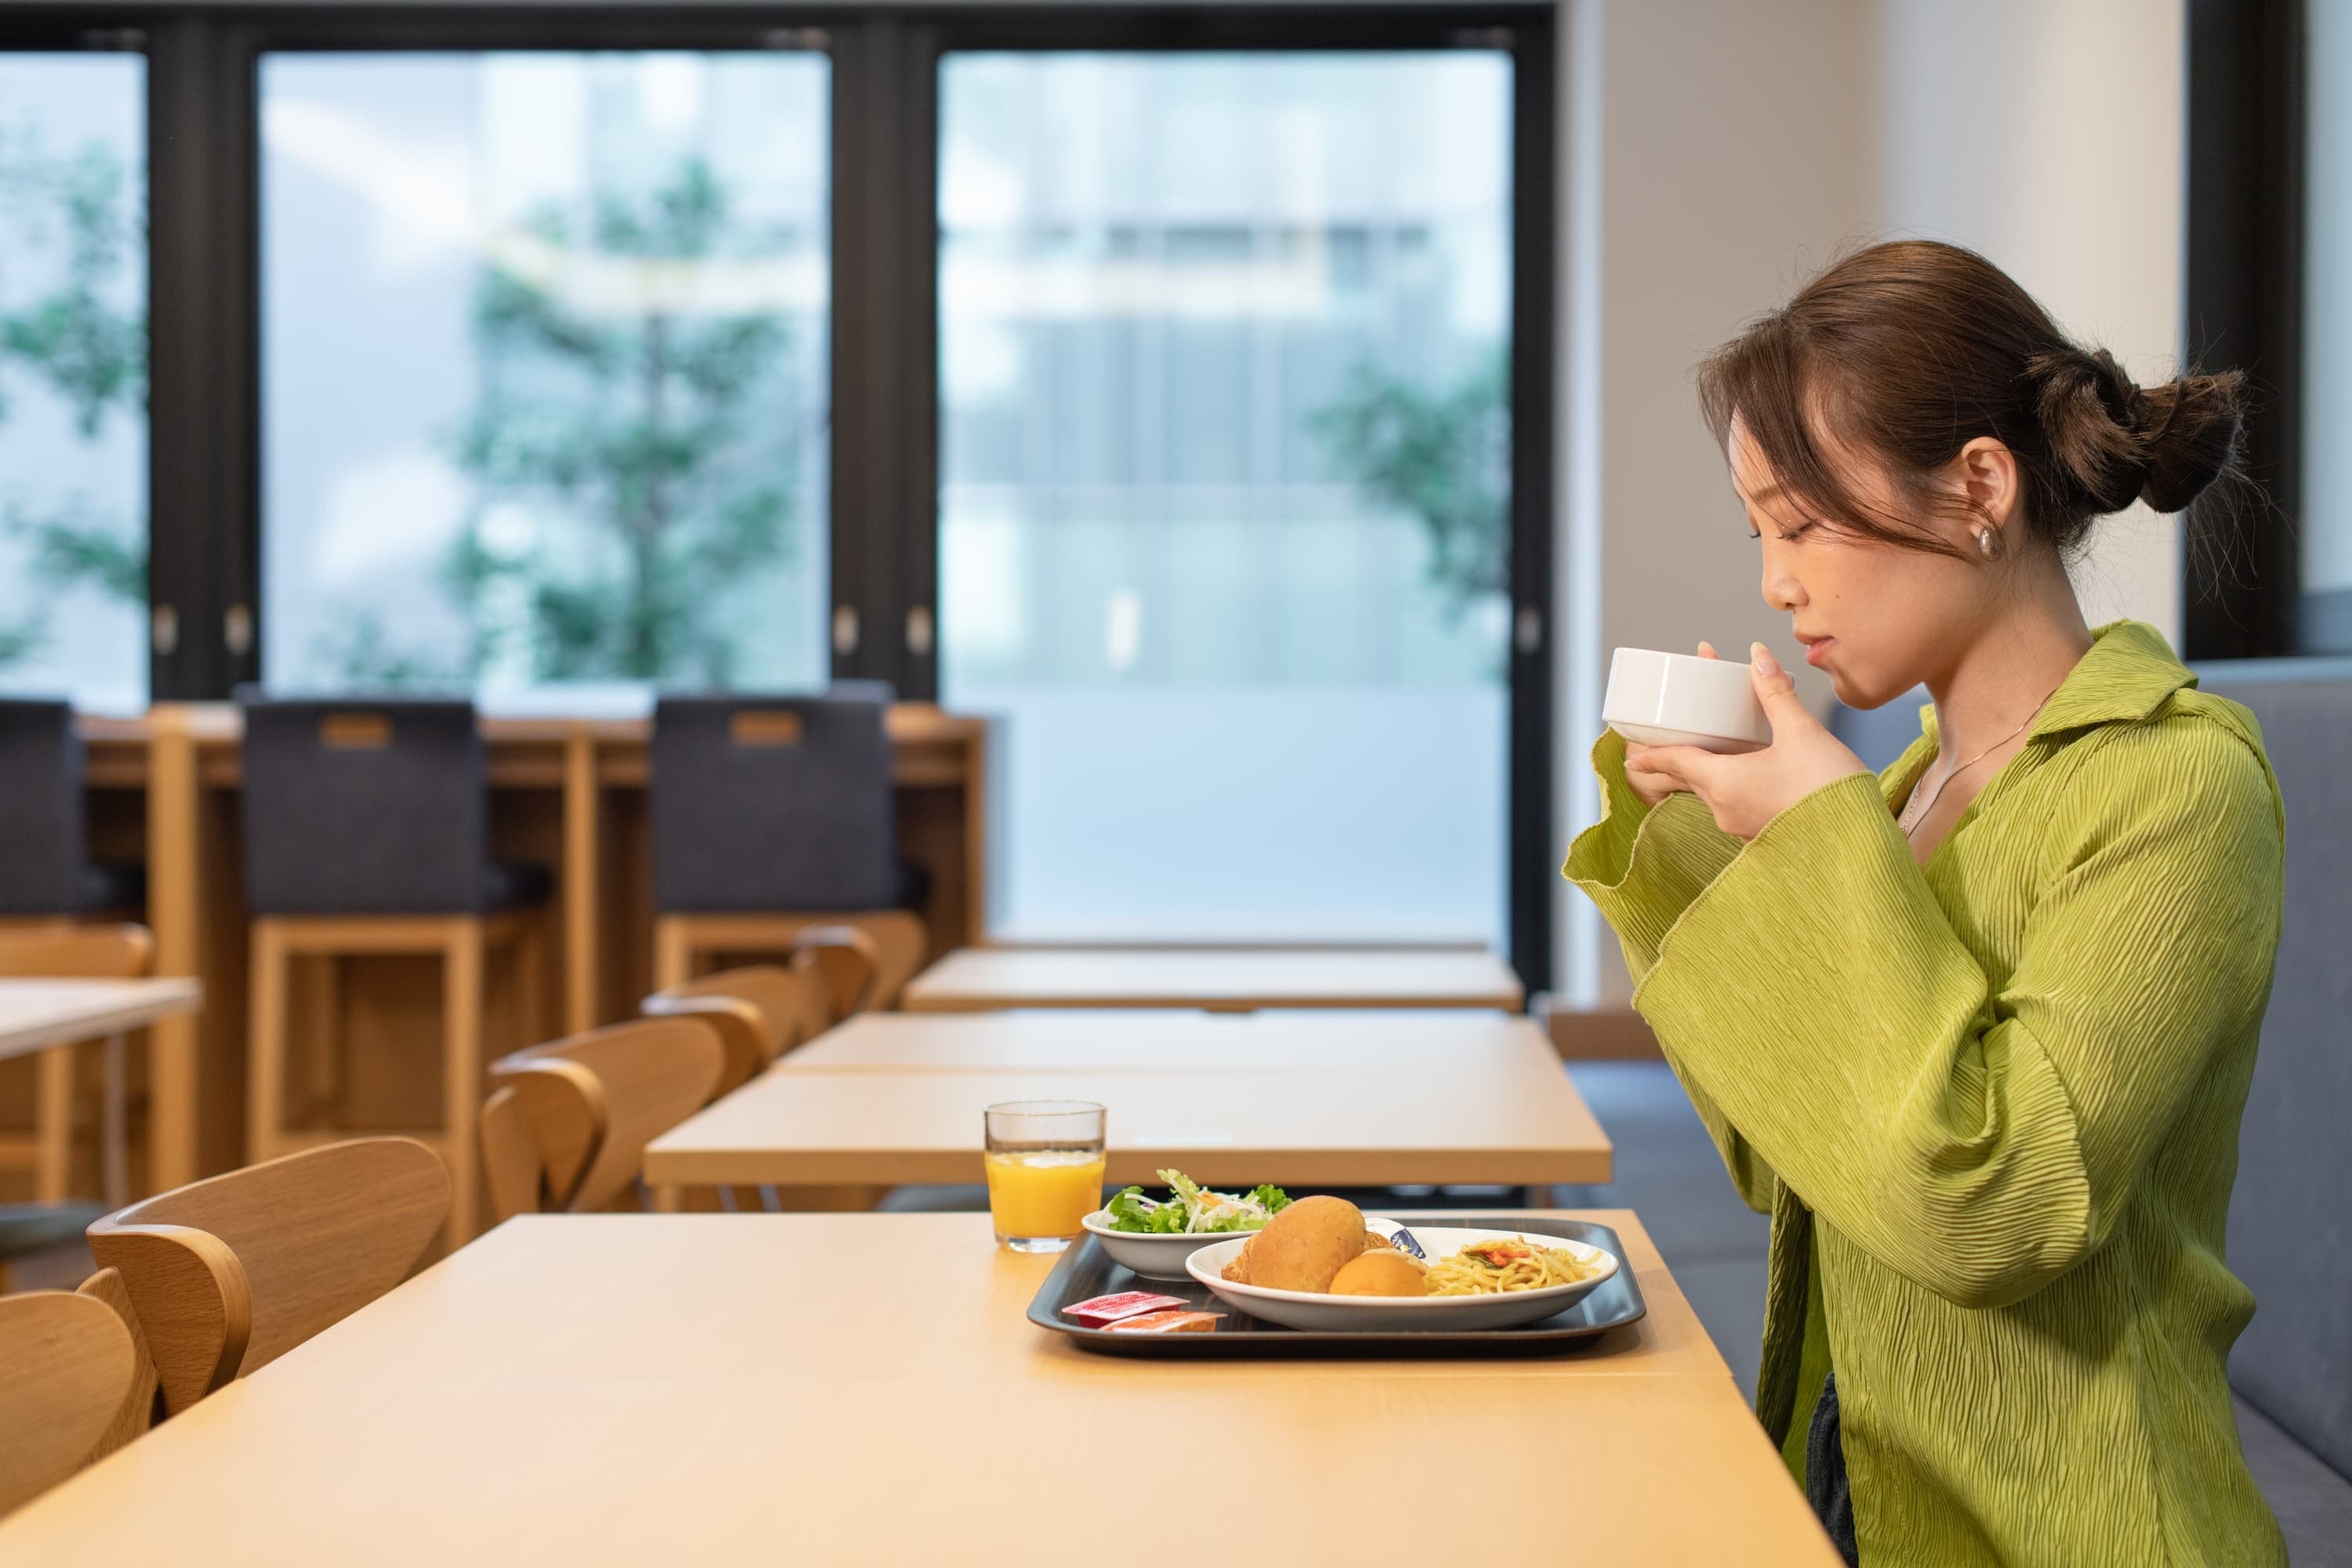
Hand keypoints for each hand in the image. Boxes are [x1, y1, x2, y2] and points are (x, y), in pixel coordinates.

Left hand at [1632, 643, 1869, 839]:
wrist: (1863, 845)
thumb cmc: (1831, 790)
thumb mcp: (1802, 732)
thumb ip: (1776, 694)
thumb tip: (1756, 654)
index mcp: (1723, 784)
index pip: (1675, 763)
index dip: (1653, 754)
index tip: (1632, 753)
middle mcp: (1725, 810)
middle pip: (1690, 776)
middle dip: (1683, 751)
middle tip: (1678, 732)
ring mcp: (1743, 827)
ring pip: (1714, 792)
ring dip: (1710, 768)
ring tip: (1719, 745)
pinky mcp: (1764, 834)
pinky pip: (1736, 804)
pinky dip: (1733, 784)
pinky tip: (1749, 772)